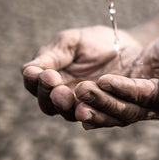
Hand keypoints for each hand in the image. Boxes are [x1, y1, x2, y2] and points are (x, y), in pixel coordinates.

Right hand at [21, 26, 141, 120]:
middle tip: (54, 83)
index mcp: (50, 78)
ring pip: (68, 113)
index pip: (33, 84)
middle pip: (47, 104)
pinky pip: (94, 116)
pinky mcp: (103, 112)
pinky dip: (89, 113)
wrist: (130, 48)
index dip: (34, 80)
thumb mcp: (71, 42)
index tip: (43, 72)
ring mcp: (83, 107)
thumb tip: (29, 70)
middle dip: (48, 94)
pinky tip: (87, 106)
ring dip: (65, 105)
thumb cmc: (97, 43)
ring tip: (67, 94)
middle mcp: (63, 97)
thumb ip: (52, 56)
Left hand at [73, 28, 158, 127]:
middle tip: (81, 90)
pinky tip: (76, 111)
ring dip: (96, 110)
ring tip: (73, 102)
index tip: (103, 80)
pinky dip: (96, 114)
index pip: (145, 95)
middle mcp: (158, 109)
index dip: (124, 89)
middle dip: (104, 102)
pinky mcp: (131, 106)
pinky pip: (112, 114)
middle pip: (128, 110)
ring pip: (117, 115)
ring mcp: (144, 110)